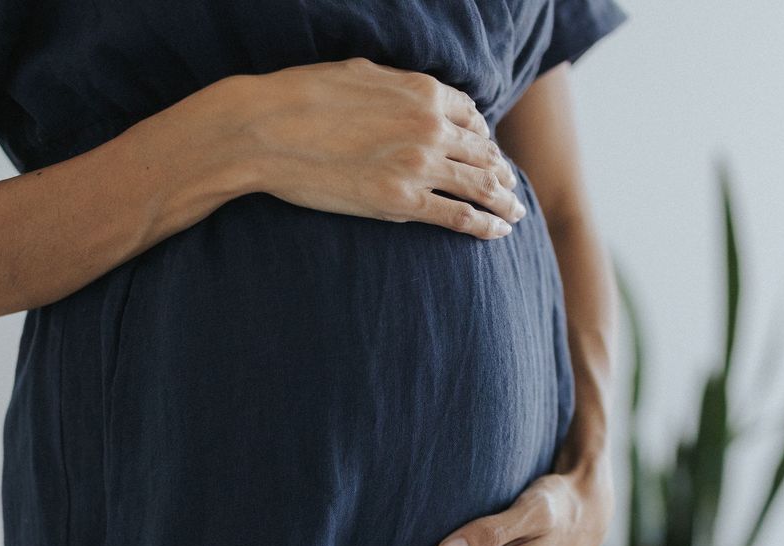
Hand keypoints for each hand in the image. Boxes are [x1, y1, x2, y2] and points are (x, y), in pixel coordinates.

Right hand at [230, 58, 527, 238]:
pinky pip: (459, 216)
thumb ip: (398, 87)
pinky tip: (497, 233)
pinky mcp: (401, 202)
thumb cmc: (301, 97)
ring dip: (504, 202)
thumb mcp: (360, 74)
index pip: (471, 115)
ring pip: (481, 185)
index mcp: (422, 91)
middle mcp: (430, 126)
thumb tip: (412, 96)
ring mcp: (419, 166)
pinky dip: (485, 225)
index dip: (484, 136)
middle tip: (511, 189)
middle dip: (501, 172)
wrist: (267, 130)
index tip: (487, 152)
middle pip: (483, 152)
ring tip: (515, 215)